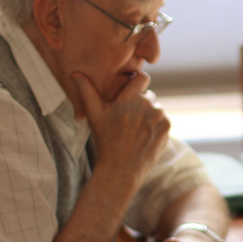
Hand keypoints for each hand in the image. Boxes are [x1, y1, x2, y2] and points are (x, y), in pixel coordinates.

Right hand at [72, 71, 169, 189]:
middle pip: (148, 95)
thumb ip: (87, 91)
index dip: (138, 81)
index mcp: (129, 98)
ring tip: (135, 129)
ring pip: (155, 108)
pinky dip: (156, 126)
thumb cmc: (105, 140)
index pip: (142, 77)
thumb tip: (76, 73)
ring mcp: (159, 116)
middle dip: (140, 103)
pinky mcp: (167, 127)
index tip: (133, 88)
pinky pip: (163, 120)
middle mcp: (147, 104)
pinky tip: (144, 136)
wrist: (122, 167)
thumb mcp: (94, 115)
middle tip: (129, 118)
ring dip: (148, 115)